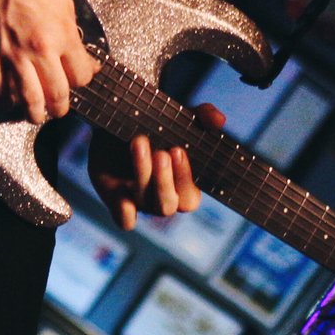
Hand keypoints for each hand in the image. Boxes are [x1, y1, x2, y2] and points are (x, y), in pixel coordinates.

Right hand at [0, 0, 98, 122]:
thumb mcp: (64, 4)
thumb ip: (72, 34)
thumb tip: (80, 54)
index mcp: (62, 36)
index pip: (81, 76)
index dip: (81, 81)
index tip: (77, 81)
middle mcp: (38, 50)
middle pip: (56, 96)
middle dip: (59, 108)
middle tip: (56, 110)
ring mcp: (11, 55)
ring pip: (25, 100)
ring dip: (32, 112)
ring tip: (33, 114)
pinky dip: (4, 98)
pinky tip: (7, 97)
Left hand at [91, 103, 226, 230]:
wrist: (119, 123)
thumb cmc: (158, 126)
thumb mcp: (180, 118)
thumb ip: (202, 116)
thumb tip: (219, 120)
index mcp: (183, 188)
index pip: (189, 198)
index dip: (185, 178)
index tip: (178, 150)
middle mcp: (162, 199)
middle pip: (167, 205)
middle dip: (164, 179)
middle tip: (161, 152)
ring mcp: (139, 201)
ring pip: (144, 201)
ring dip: (143, 173)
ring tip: (139, 142)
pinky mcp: (116, 199)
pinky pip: (124, 219)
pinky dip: (124, 211)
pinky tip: (122, 190)